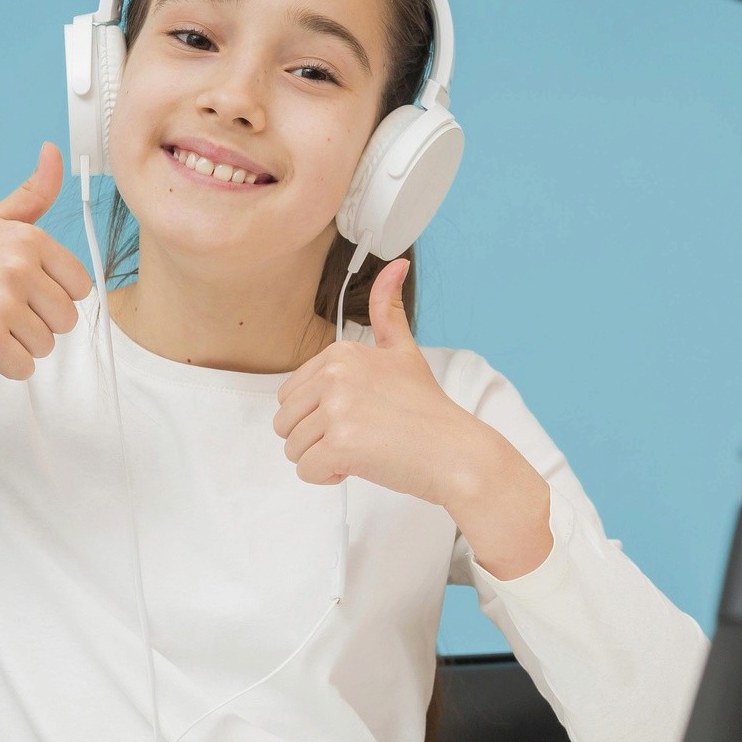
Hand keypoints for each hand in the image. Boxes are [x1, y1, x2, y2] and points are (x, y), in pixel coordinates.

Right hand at [0, 142, 94, 378]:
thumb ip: (32, 194)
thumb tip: (53, 150)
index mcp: (29, 238)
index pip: (80, 286)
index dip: (53, 296)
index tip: (24, 292)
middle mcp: (19, 266)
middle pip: (66, 320)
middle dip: (37, 323)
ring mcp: (2, 302)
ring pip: (46, 346)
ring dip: (18, 345)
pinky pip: (22, 367)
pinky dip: (4, 365)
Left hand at [272, 258, 498, 505]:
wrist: (456, 453)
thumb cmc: (427, 409)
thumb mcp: (404, 351)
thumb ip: (388, 310)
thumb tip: (396, 264)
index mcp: (340, 353)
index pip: (290, 395)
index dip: (318, 415)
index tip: (357, 415)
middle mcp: (335, 375)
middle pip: (285, 421)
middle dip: (314, 438)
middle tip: (358, 437)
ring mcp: (337, 408)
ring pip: (292, 448)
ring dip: (321, 459)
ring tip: (361, 450)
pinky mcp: (341, 443)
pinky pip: (306, 470)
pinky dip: (327, 476)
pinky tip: (359, 466)